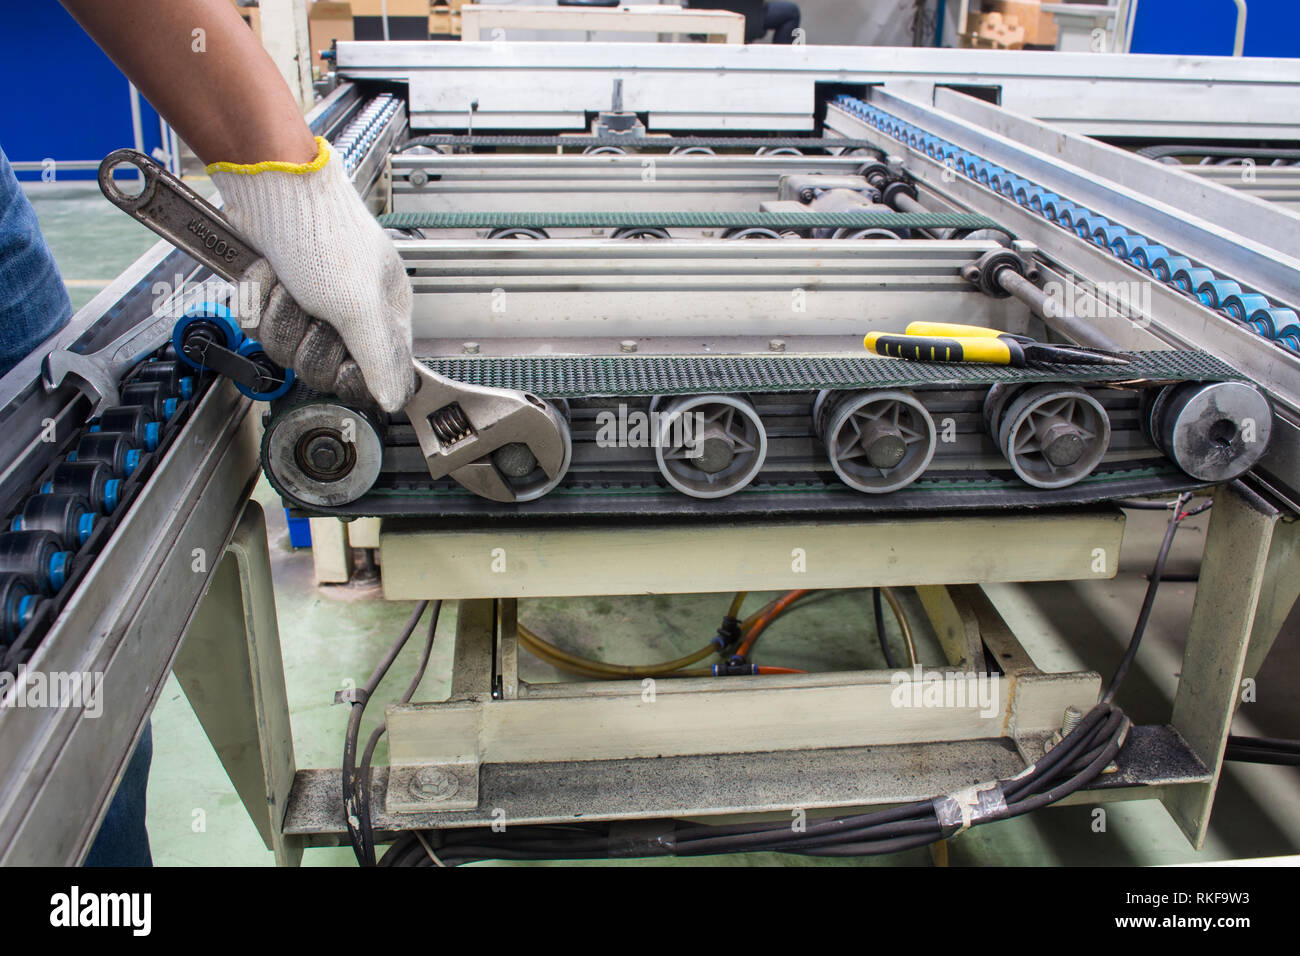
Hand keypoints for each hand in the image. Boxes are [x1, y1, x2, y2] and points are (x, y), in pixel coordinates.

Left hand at [209, 139, 414, 412]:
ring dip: (280, 317)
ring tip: (289, 285)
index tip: (343, 363)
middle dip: (307, 340)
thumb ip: (380, 358)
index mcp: (384, 314)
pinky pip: (262, 329)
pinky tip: (271, 278)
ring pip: (287, 350)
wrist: (272, 192)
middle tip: (313, 311)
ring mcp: (311, 307)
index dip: (353, 375)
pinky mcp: (278, 297)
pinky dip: (259, 303)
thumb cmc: (324, 234)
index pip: (377, 374)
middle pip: (323, 368)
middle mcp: (350, 314)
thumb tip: (394, 399)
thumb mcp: (358, 306)